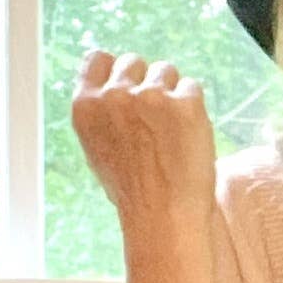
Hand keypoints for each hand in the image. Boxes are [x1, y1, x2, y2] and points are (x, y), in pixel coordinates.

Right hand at [70, 48, 217, 232]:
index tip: (130, 94)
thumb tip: (113, 88)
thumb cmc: (135, 195)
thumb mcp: (99, 151)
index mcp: (86, 107)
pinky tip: (189, 141)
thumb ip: (103, 114)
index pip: (98, 60)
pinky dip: (195, 111)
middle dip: (147, 86)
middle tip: (156, 127)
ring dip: (173, 95)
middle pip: (134, 63)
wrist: (164, 222)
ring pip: (166, 71)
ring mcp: (149, 97)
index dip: (117, 74)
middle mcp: (114, 96)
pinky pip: (192, 88)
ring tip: (173, 137)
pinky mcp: (183, 104)